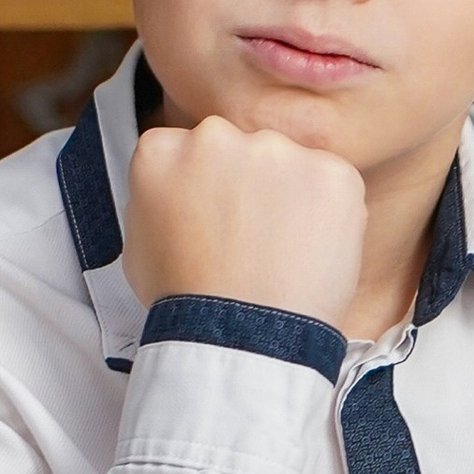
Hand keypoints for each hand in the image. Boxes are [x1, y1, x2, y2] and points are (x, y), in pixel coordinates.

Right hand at [124, 113, 365, 326]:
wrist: (239, 336)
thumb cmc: (186, 303)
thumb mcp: (138, 246)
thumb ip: (160, 200)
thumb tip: (181, 194)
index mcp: (163, 148)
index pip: (189, 151)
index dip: (208, 190)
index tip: (216, 220)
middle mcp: (216, 137)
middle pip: (242, 150)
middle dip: (250, 186)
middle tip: (253, 241)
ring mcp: (276, 151)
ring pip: (290, 164)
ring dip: (292, 198)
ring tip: (283, 255)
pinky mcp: (330, 172)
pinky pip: (334, 184)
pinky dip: (332, 215)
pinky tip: (312, 254)